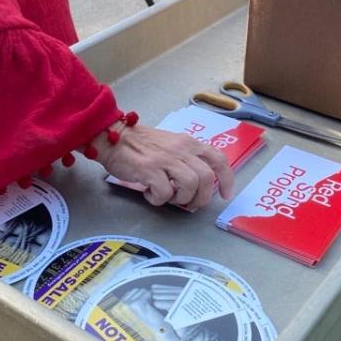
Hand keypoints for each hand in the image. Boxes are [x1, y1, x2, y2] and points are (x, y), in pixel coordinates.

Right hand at [92, 123, 233, 209]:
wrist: (113, 137)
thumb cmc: (141, 144)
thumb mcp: (170, 145)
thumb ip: (186, 160)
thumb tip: (198, 185)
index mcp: (189, 143)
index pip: (218, 159)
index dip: (227, 179)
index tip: (225, 194)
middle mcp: (181, 149)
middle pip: (207, 178)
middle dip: (202, 197)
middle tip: (189, 204)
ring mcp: (166, 158)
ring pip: (189, 186)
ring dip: (181, 199)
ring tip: (168, 197)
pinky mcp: (149, 169)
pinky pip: (164, 192)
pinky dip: (158, 199)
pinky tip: (149, 193)